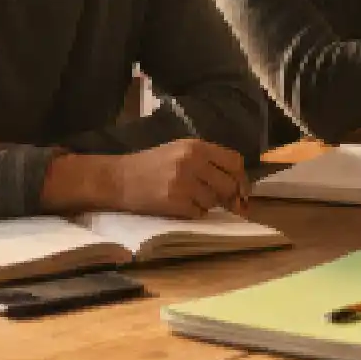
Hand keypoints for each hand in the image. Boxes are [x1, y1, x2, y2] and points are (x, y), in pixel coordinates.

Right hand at [48, 138, 247, 218]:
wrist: (118, 179)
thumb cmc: (152, 165)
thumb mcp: (180, 152)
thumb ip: (208, 162)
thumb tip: (238, 183)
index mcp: (196, 146)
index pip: (234, 161)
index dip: (241, 178)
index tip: (242, 189)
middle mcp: (192, 161)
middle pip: (229, 184)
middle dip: (228, 195)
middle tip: (221, 201)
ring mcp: (183, 182)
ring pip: (214, 201)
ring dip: (207, 204)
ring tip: (190, 198)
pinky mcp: (174, 201)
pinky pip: (199, 213)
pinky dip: (194, 212)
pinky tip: (181, 205)